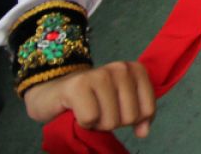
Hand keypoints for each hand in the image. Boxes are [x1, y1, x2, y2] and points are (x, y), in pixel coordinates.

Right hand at [23, 61, 155, 138]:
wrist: (52, 93)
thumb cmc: (91, 100)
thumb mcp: (121, 104)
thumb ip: (138, 115)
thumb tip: (143, 132)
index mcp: (136, 70)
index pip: (148, 110)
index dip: (133, 120)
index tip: (117, 111)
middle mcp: (120, 68)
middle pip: (129, 117)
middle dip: (113, 122)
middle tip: (99, 111)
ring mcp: (100, 74)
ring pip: (111, 120)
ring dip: (97, 123)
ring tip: (88, 110)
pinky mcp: (78, 85)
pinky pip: (90, 119)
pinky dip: (83, 123)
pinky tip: (77, 111)